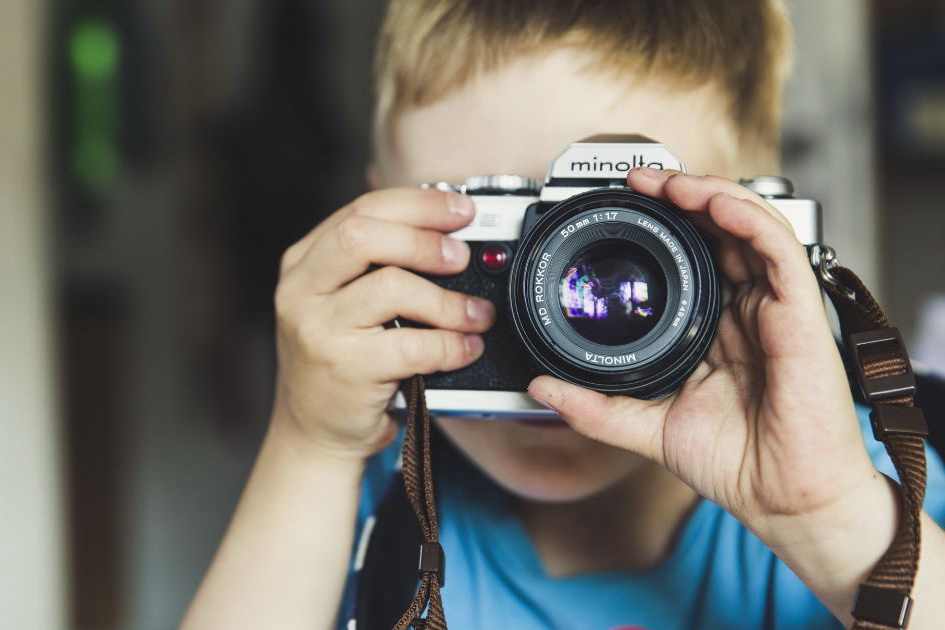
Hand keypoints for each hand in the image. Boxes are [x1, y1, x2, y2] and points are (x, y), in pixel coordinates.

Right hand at [272, 188, 494, 461]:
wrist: (313, 432)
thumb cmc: (340, 362)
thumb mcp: (343, 303)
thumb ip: (379, 266)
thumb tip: (448, 233)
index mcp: (304, 263)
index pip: (361, 211)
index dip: (417, 204)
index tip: (459, 209)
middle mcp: (302, 291)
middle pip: (363, 236)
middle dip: (424, 239)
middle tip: (461, 256)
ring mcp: (319, 330)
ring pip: (391, 287)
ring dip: (447, 299)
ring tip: (475, 314)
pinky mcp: (345, 369)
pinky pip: (411, 345)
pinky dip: (450, 344)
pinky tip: (465, 348)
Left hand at [528, 168, 879, 531]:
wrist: (782, 499)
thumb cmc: (735, 462)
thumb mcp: (646, 426)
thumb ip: (594, 406)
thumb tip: (541, 387)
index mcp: (717, 327)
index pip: (694, 256)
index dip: (663, 225)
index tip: (621, 207)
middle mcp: (747, 309)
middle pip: (720, 229)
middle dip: (680, 195)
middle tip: (637, 181)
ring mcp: (774, 306)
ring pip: (749, 224)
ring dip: (708, 193)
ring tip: (664, 182)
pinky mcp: (800, 312)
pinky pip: (777, 248)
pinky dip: (744, 216)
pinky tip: (710, 202)